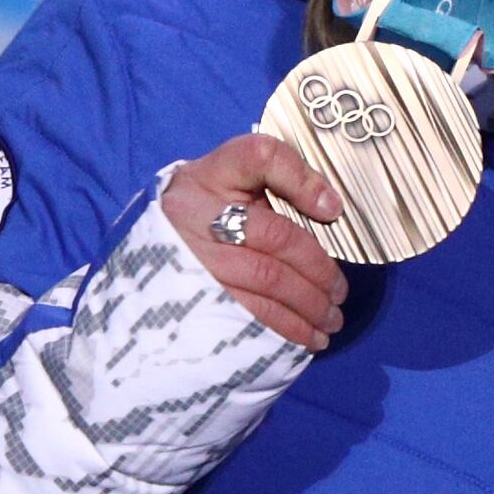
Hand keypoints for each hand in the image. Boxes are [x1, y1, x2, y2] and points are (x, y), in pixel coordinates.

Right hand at [161, 135, 348, 350]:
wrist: (154, 242)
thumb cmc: (211, 210)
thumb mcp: (237, 183)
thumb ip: (281, 184)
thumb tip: (331, 209)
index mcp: (214, 173)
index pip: (260, 157)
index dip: (302, 181)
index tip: (333, 210)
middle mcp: (196, 210)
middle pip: (276, 236)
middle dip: (318, 269)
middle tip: (340, 293)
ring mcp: (190, 255)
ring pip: (266, 280)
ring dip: (309, 305)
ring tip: (331, 320)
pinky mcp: (190, 294)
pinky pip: (247, 314)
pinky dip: (285, 328)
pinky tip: (307, 337)